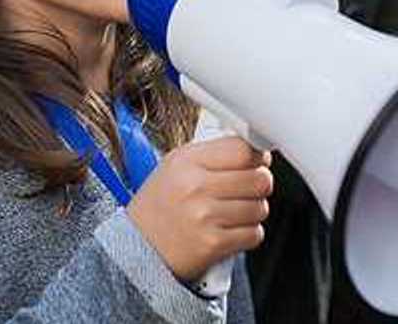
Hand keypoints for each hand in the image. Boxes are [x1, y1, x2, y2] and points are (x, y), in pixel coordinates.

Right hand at [127, 136, 272, 281]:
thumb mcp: (175, 167)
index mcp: (186, 161)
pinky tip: (229, 230)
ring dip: (253, 211)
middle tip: (248, 189)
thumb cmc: (159, 206)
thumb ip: (213, 154)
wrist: (137, 248)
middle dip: (260, 185)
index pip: (242, 149)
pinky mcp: (213, 244)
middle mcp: (195, 187)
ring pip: (260, 208)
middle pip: (259, 179)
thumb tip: (255, 151)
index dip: (257, 157)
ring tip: (233, 212)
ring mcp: (205, 216)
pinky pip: (254, 234)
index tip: (257, 162)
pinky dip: (248, 234)